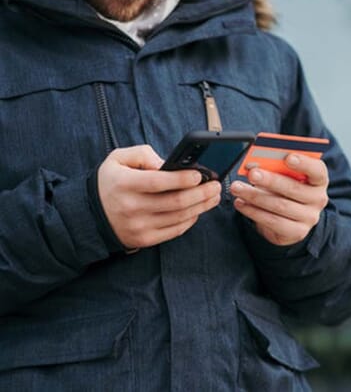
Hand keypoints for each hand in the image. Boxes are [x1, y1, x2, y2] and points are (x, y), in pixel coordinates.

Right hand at [98, 146, 221, 248]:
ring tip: (213, 196)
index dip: (181, 179)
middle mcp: (131, 207)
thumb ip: (143, 154)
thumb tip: (167, 163)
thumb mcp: (118, 158)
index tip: (199, 174)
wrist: (91, 215)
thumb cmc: (110, 182)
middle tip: (215, 185)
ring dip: (201, 206)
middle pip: (175, 202)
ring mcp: (139, 226)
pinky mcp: (144, 239)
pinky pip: (174, 231)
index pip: (158, 182)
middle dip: (201, 193)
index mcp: (124, 184)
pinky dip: (190, 220)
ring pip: (179, 217)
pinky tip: (198, 209)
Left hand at [230, 153, 328, 245]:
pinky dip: (253, 211)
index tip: (288, 157)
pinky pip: (272, 221)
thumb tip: (253, 164)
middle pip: (293, 188)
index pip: (317, 170)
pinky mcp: (296, 232)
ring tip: (237, 188)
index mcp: (319, 180)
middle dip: (270, 180)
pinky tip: (240, 203)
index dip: (304, 163)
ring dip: (255, 196)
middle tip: (252, 174)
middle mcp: (318, 199)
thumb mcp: (283, 175)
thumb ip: (274, 168)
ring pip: (279, 205)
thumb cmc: (283, 188)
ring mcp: (309, 217)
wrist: (287, 218)